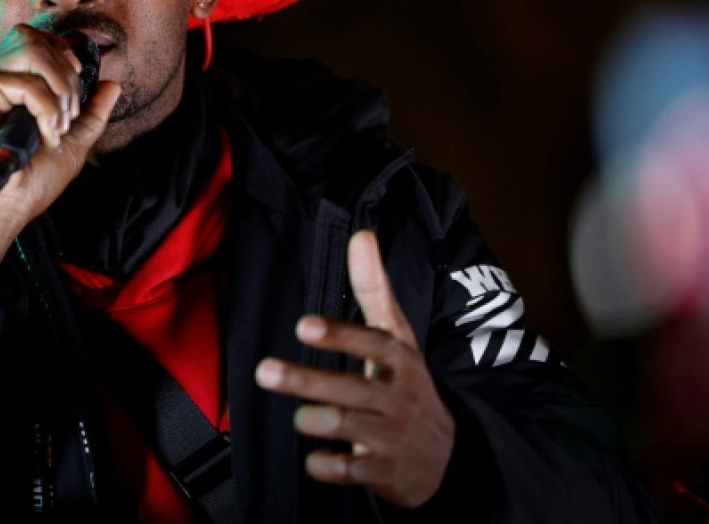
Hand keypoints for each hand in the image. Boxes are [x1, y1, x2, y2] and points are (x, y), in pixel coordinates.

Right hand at [0, 24, 119, 277]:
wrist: (3, 210)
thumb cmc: (28, 184)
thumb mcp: (72, 144)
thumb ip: (91, 113)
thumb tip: (112, 84)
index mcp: (11, 84)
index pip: (37, 41)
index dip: (63, 56)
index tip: (76, 91)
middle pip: (33, 36)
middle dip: (66, 72)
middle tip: (69, 113)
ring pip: (30, 48)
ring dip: (58, 85)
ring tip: (59, 122)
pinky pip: (24, 81)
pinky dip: (46, 109)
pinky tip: (44, 135)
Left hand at [254, 229, 454, 507]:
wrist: (444, 456)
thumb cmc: (405, 383)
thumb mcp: (397, 336)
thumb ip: (374, 288)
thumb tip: (361, 235)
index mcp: (402, 361)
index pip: (374, 343)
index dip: (341, 334)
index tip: (302, 325)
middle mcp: (398, 397)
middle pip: (353, 387)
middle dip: (307, 380)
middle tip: (264, 370)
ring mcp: (392, 437)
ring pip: (351, 429)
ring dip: (319, 421)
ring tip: (297, 418)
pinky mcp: (383, 473)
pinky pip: (353, 472)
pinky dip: (331, 467)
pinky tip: (314, 460)